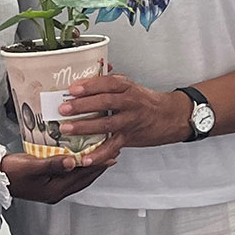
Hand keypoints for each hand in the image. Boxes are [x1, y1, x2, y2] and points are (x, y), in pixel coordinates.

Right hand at [0, 135, 121, 203]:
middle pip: (83, 179)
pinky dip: (77, 167)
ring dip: (89, 167)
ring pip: (77, 178)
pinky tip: (78, 159)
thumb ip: (54, 163)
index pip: (82, 175)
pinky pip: (68, 175)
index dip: (97, 164)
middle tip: (112, 153)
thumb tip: (75, 161)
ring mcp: (51, 189)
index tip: (111, 154)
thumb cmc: (9, 172)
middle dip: (98, 166)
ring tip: (100, 155)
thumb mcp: (32, 165)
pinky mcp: (46, 184)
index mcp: (55, 190)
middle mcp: (55, 192)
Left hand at [57, 74, 190, 147]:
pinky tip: (86, 157)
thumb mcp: (131, 86)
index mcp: (128, 88)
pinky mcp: (130, 137)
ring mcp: (130, 121)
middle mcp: (130, 102)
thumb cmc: (146, 101)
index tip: (72, 89)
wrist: (170, 117)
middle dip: (82, 105)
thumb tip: (85, 77)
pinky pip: (113, 146)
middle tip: (64, 108)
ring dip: (85, 127)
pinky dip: (99, 154)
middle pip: (105, 102)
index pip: (108, 83)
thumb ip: (110, 82)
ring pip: (106, 124)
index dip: (89, 85)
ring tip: (67, 128)